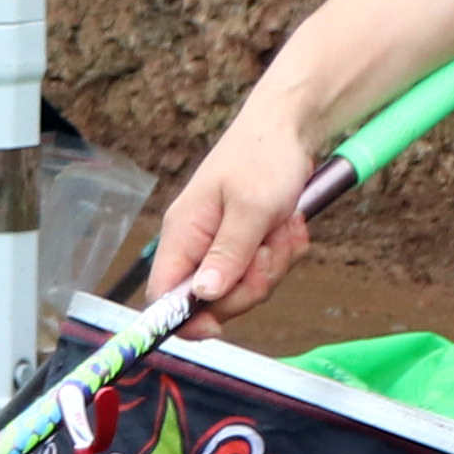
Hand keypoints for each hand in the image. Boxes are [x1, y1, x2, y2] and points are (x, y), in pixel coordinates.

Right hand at [140, 112, 326, 331]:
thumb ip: (227, 254)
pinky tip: (288, 223)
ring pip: (245, 287)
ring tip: (281, 225)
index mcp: (183, 234)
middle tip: (268, 249)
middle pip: (212, 301)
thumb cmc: (264, 158)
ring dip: (274, 263)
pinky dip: (285, 251)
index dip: (185, 319)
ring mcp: (223, 246)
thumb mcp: (251, 208)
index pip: (163, 296)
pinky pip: (266, 271)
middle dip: (250, 284)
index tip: (218, 326)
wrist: (289, 127)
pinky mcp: (247, 244)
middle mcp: (197, 245)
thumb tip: (202, 296)